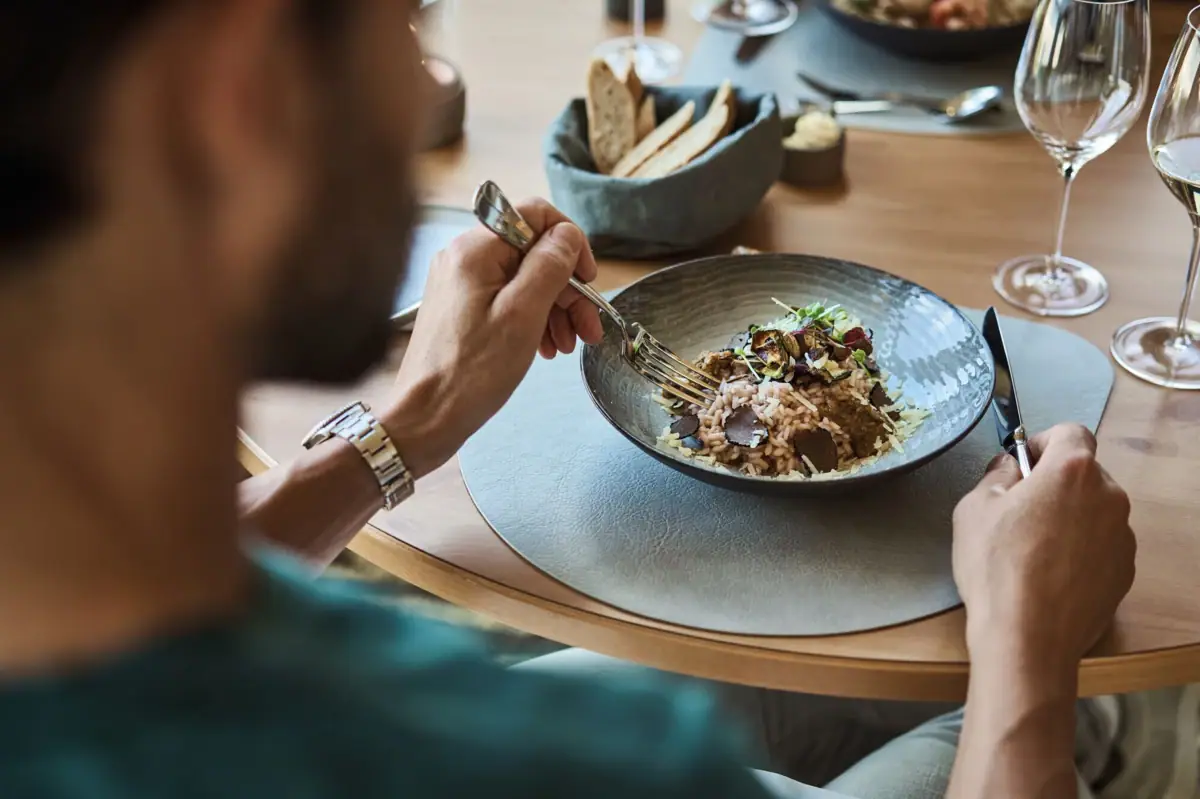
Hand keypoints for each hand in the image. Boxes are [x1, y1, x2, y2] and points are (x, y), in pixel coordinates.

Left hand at [382, 198, 602, 478]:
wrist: (424, 417)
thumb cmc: (469, 373)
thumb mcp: (522, 315)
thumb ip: (549, 266)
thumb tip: (568, 235)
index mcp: (476, 250)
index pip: (535, 216)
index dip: (570, 243)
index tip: (588, 279)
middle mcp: (464, 258)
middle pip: (533, 253)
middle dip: (567, 288)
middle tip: (588, 327)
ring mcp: (461, 283)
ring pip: (524, 279)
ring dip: (555, 308)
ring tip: (568, 346)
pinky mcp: (461, 308)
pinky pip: (507, 300)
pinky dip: (533, 319)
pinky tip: (545, 347)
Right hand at [952, 424, 1134, 671]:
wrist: (1028, 637)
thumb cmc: (995, 566)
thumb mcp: (973, 509)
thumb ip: (995, 476)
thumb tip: (1010, 468)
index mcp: (1072, 471)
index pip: (1070, 432)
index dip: (1043, 442)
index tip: (1022, 465)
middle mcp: (1109, 496)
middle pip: (1084, 473)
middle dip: (1055, 483)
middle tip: (1019, 510)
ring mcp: (1122, 536)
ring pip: (1094, 510)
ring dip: (1070, 517)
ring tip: (1034, 549)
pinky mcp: (1125, 571)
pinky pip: (1101, 545)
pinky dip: (1081, 550)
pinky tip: (1050, 575)